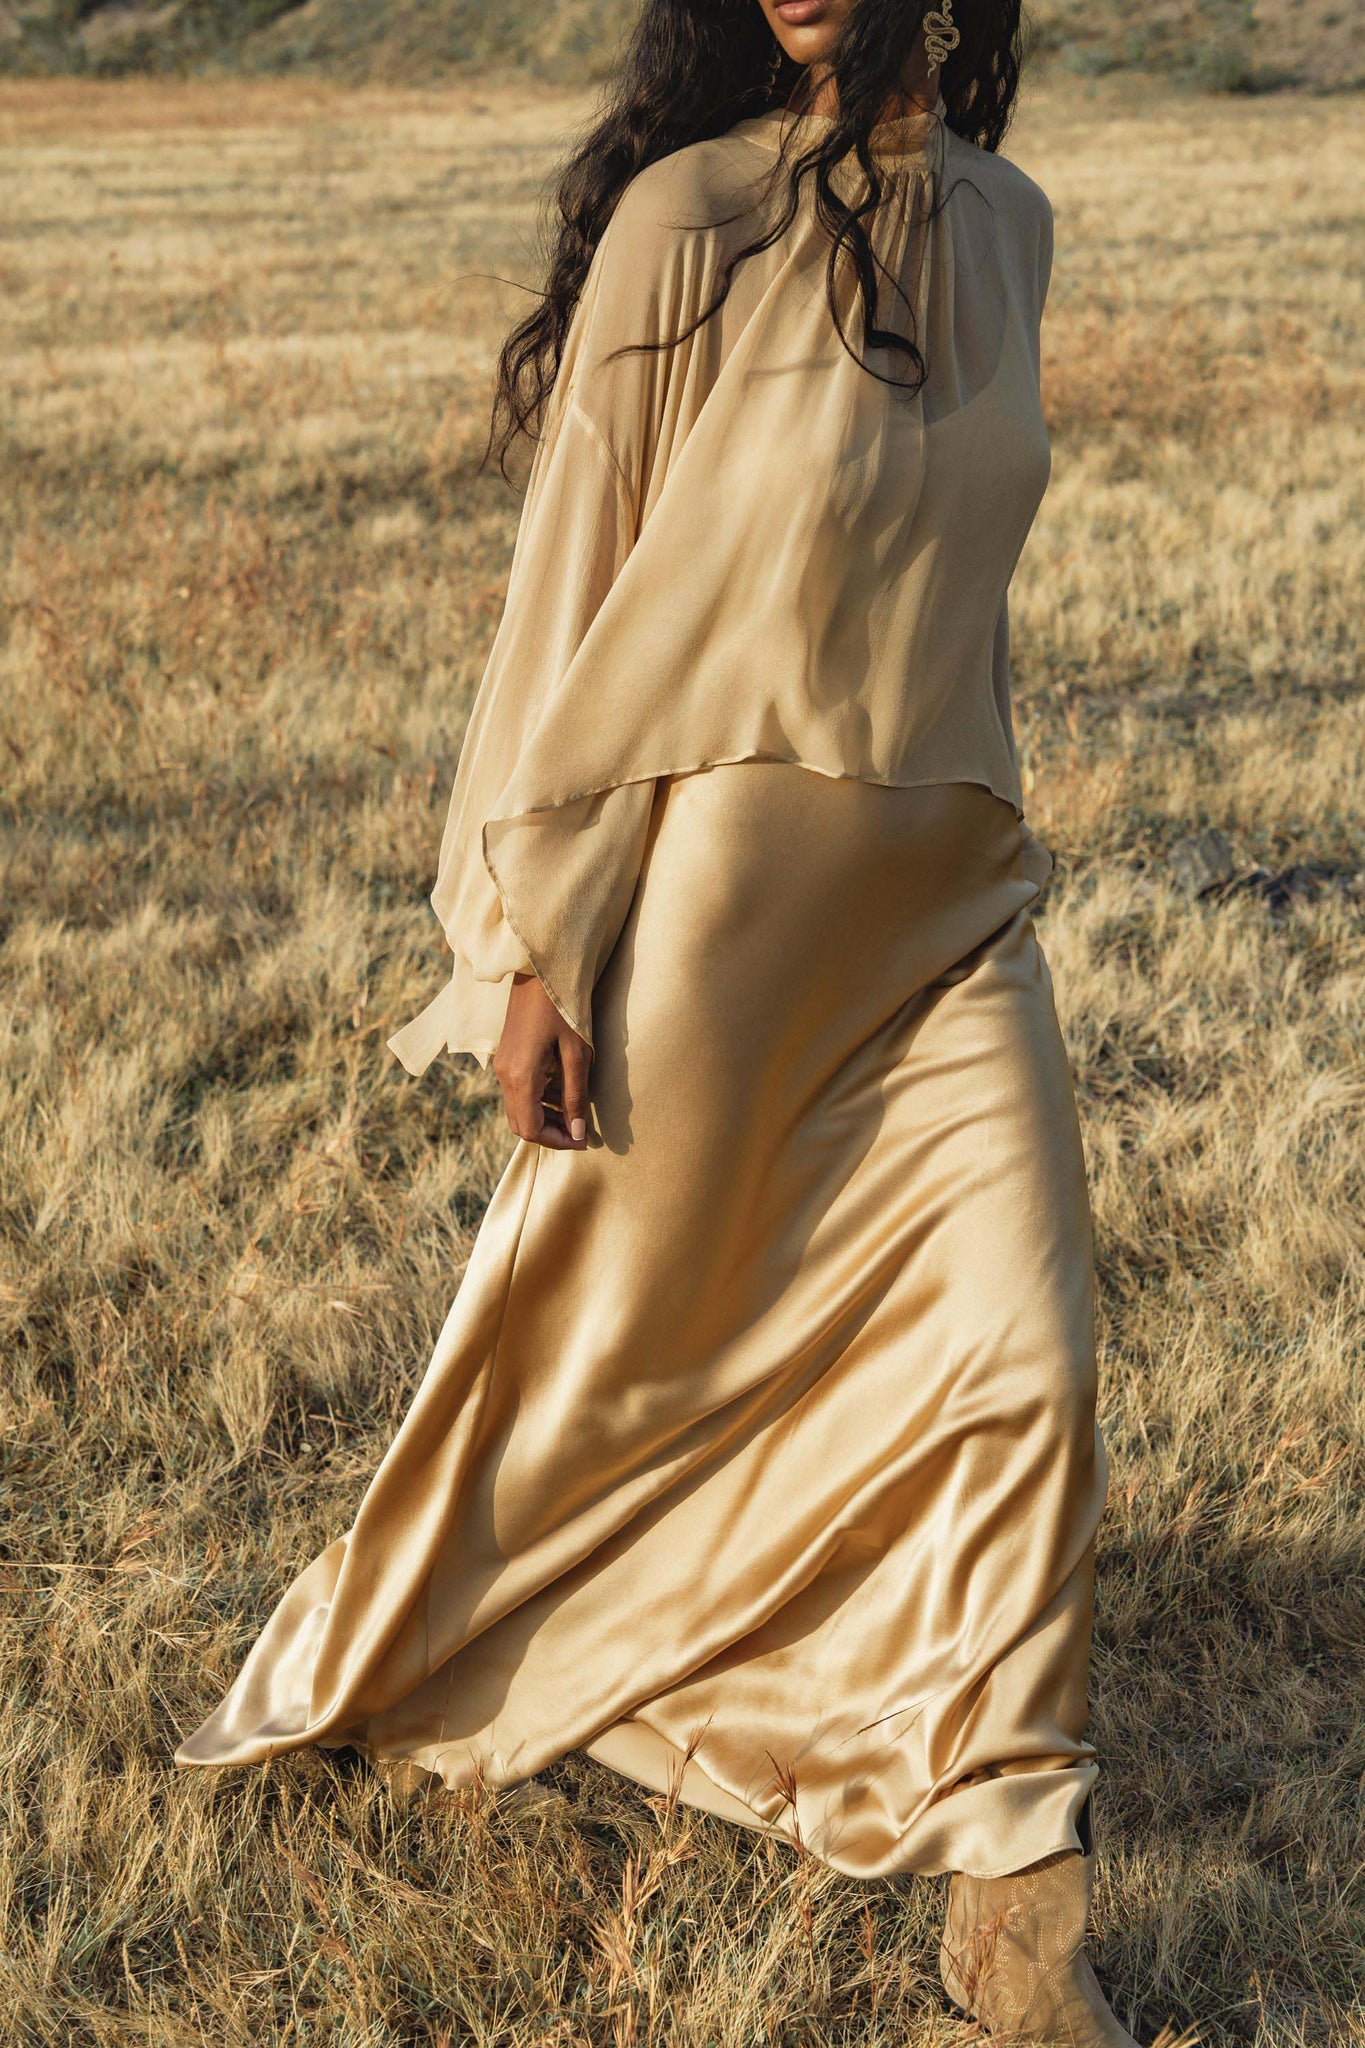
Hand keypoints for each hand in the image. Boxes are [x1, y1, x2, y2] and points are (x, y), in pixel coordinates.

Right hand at [492, 972, 591, 1150]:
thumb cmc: (563, 1008)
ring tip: (576, 1112)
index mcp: (521, 1078)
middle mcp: (505, 1077)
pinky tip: (563, 1091)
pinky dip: (540, 1101)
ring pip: (519, 1110)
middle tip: (580, 1132)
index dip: (558, 1141)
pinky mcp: (506, 1058)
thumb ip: (575, 1096)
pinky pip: (519, 1093)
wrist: (540, 970)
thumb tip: (577, 1133)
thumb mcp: (577, 1054)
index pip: (533, 1130)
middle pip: (522, 1126)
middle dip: (551, 1134)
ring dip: (546, 1118)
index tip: (584, 1139)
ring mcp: (502, 1067)